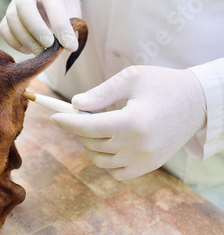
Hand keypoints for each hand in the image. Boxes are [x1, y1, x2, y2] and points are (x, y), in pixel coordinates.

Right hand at [0, 0, 80, 54]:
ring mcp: (13, 1)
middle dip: (37, 31)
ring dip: (26, 40)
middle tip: (49, 47)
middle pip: (23, 7)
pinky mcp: (6, 15)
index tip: (69, 45)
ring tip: (41, 51)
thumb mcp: (73, 9)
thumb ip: (71, 26)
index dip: (61, 27)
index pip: (52, 5)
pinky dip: (15, 43)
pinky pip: (4, 30)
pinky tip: (29, 49)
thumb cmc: (63, 3)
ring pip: (11, 20)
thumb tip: (68, 47)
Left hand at [50, 66, 206, 179]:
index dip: (67, 122)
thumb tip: (75, 105)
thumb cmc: (162, 84)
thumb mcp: (131, 78)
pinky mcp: (149, 166)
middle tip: (81, 112)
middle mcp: (139, 146)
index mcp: (134, 122)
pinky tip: (110, 142)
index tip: (52, 116)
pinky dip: (106, 159)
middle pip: (92, 142)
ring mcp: (144, 160)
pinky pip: (115, 171)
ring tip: (98, 124)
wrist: (197, 102)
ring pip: (100, 159)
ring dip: (90, 143)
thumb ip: (101, 93)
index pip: (89, 127)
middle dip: (79, 127)